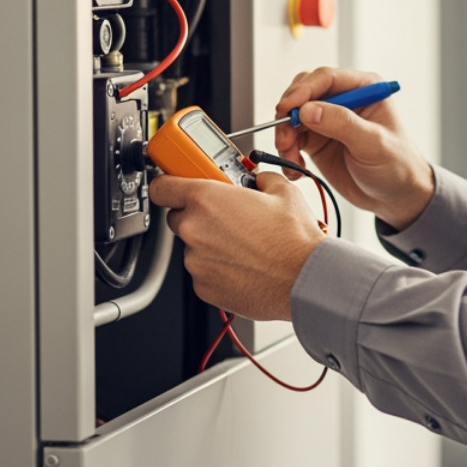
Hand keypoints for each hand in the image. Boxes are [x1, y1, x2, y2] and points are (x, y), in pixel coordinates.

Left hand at [151, 170, 326, 321]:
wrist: (304, 279)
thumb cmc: (293, 239)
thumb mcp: (281, 191)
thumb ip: (259, 179)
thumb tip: (257, 180)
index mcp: (206, 199)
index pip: (162, 186)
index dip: (168, 184)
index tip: (175, 185)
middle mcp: (194, 230)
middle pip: (178, 217)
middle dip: (198, 215)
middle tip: (226, 216)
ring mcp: (196, 261)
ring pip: (193, 246)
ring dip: (210, 242)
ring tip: (242, 244)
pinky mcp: (203, 287)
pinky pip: (202, 271)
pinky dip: (216, 267)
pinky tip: (242, 264)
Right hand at [273, 67, 434, 228]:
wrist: (395, 197)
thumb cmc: (397, 166)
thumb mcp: (373, 144)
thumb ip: (342, 124)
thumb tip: (308, 110)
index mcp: (364, 89)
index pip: (326, 78)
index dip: (303, 91)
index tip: (287, 109)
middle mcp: (343, 99)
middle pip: (304, 93)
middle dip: (289, 114)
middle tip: (285, 137)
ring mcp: (328, 119)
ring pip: (293, 116)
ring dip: (285, 136)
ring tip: (291, 157)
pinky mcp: (317, 139)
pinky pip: (292, 138)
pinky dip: (287, 151)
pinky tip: (295, 167)